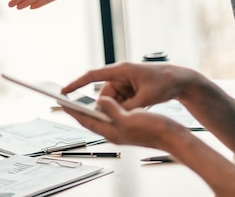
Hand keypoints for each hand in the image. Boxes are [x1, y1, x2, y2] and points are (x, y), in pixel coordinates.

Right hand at [61, 62, 195, 110]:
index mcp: (121, 70)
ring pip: (113, 100)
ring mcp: (125, 81)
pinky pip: (121, 100)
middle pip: (105, 94)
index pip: (92, 76)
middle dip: (110, 107)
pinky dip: (127, 107)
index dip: (76, 84)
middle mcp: (120, 74)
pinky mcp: (130, 88)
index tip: (63, 91)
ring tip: (139, 110)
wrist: (181, 80)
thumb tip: (111, 113)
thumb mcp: (146, 98)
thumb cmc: (165, 83)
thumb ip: (127, 107)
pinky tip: (141, 108)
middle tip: (118, 117)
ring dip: (121, 108)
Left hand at [63, 96, 184, 149]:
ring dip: (93, 107)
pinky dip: (106, 107)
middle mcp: (113, 132)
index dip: (73, 111)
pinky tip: (105, 101)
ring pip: (101, 116)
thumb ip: (112, 111)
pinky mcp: (129, 126)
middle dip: (79, 109)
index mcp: (111, 131)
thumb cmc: (154, 129)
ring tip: (82, 99)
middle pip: (91, 119)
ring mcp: (121, 130)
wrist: (173, 136)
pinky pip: (111, 115)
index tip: (61, 101)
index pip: (86, 120)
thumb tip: (98, 102)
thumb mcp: (130, 117)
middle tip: (67, 99)